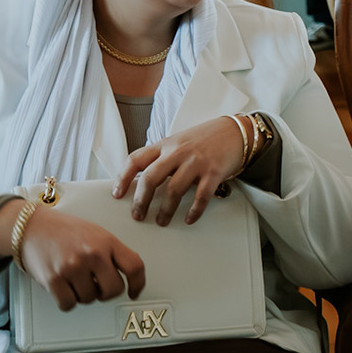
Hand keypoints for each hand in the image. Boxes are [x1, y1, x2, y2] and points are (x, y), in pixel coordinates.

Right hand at [0, 200, 146, 311]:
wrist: (31, 227)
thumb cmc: (63, 231)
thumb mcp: (95, 233)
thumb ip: (111, 252)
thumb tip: (126, 277)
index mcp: (107, 241)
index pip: (134, 266)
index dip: (138, 284)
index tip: (134, 291)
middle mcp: (92, 253)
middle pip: (114, 289)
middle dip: (106, 292)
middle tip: (97, 285)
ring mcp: (73, 267)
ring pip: (90, 299)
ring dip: (83, 294)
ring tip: (74, 277)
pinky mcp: (54, 279)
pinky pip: (69, 304)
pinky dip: (66, 300)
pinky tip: (63, 286)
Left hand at [113, 115, 246, 225]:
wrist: (235, 131)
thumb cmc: (205, 139)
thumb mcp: (178, 142)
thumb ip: (162, 157)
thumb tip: (142, 181)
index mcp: (165, 144)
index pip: (136, 159)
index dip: (122, 178)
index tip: (117, 194)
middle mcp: (178, 152)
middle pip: (151, 178)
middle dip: (141, 200)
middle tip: (138, 215)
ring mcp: (196, 162)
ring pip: (173, 190)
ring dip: (165, 210)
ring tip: (162, 221)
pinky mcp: (213, 172)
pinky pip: (200, 197)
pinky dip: (193, 211)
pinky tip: (189, 218)